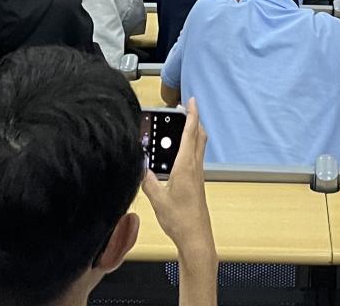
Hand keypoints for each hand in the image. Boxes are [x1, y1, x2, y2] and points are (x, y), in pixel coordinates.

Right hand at [140, 100, 214, 260]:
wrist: (196, 237)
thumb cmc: (180, 219)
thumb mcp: (157, 199)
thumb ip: (147, 181)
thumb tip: (140, 166)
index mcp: (186, 166)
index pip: (191, 133)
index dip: (192, 115)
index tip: (191, 101)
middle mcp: (195, 167)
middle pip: (199, 136)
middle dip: (193, 120)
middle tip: (185, 110)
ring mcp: (198, 175)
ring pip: (199, 146)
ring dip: (193, 133)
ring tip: (181, 127)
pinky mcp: (197, 183)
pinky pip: (196, 157)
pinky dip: (190, 147)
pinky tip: (179, 153)